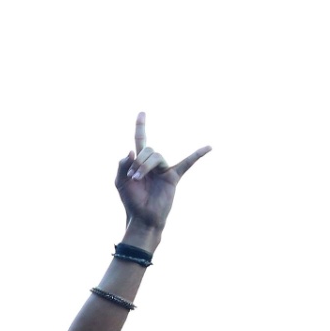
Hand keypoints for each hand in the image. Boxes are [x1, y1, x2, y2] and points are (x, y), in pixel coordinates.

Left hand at [114, 112, 210, 235]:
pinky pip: (187, 163)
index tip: (142, 112)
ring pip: (156, 156)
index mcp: (140, 162)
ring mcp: (164, 169)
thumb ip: (122, 165)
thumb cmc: (131, 201)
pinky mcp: (173, 177)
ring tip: (138, 179)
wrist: (142, 218)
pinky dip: (198, 155)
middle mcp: (153, 163)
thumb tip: (132, 150)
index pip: (141, 140)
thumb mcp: (120, 181)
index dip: (141, 127)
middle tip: (133, 176)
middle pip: (148, 149)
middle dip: (138, 161)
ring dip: (144, 166)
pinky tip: (209, 147)